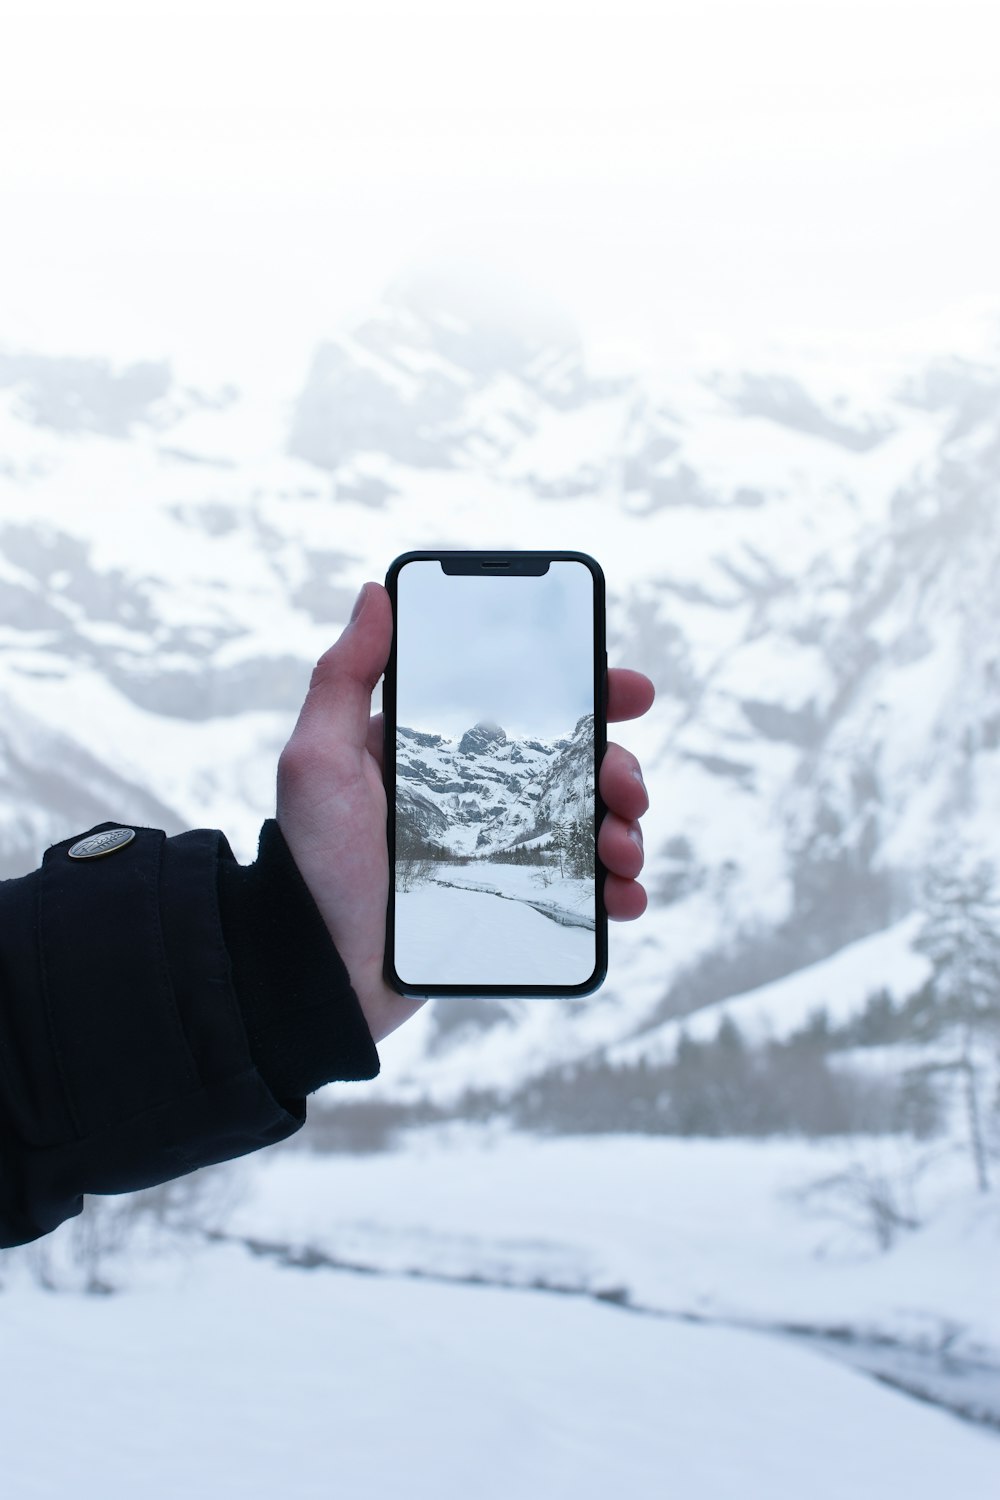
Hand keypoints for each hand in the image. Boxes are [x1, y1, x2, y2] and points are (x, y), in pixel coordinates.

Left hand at [277, 582, 654, 1043]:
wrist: (317, 973)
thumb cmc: (311, 863)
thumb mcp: (317, 760)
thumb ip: (344, 677)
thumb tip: (374, 592)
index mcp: (444, 753)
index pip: (528, 706)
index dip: (589, 691)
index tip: (629, 690)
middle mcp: (481, 797)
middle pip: (576, 766)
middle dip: (621, 767)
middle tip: (625, 786)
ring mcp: (502, 853)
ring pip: (592, 826)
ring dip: (627, 829)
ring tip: (621, 850)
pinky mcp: (514, 907)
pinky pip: (584, 892)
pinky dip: (617, 892)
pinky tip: (622, 898)